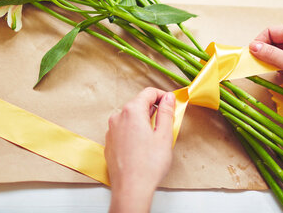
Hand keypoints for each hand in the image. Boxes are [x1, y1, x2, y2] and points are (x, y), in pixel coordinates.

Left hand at [106, 87, 175, 212]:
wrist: (131, 189)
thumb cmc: (147, 166)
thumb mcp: (164, 135)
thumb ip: (166, 112)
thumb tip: (168, 98)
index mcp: (132, 112)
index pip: (148, 92)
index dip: (163, 95)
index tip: (172, 103)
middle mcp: (118, 118)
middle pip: (138, 104)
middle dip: (154, 109)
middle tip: (167, 120)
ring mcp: (111, 131)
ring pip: (131, 117)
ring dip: (144, 121)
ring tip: (156, 136)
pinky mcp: (110, 143)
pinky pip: (124, 129)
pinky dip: (134, 131)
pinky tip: (143, 146)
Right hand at [249, 26, 282, 148]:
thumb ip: (271, 55)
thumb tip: (252, 46)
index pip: (271, 32)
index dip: (259, 42)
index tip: (251, 56)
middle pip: (275, 43)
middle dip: (266, 55)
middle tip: (260, 68)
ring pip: (280, 56)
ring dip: (274, 65)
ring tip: (277, 75)